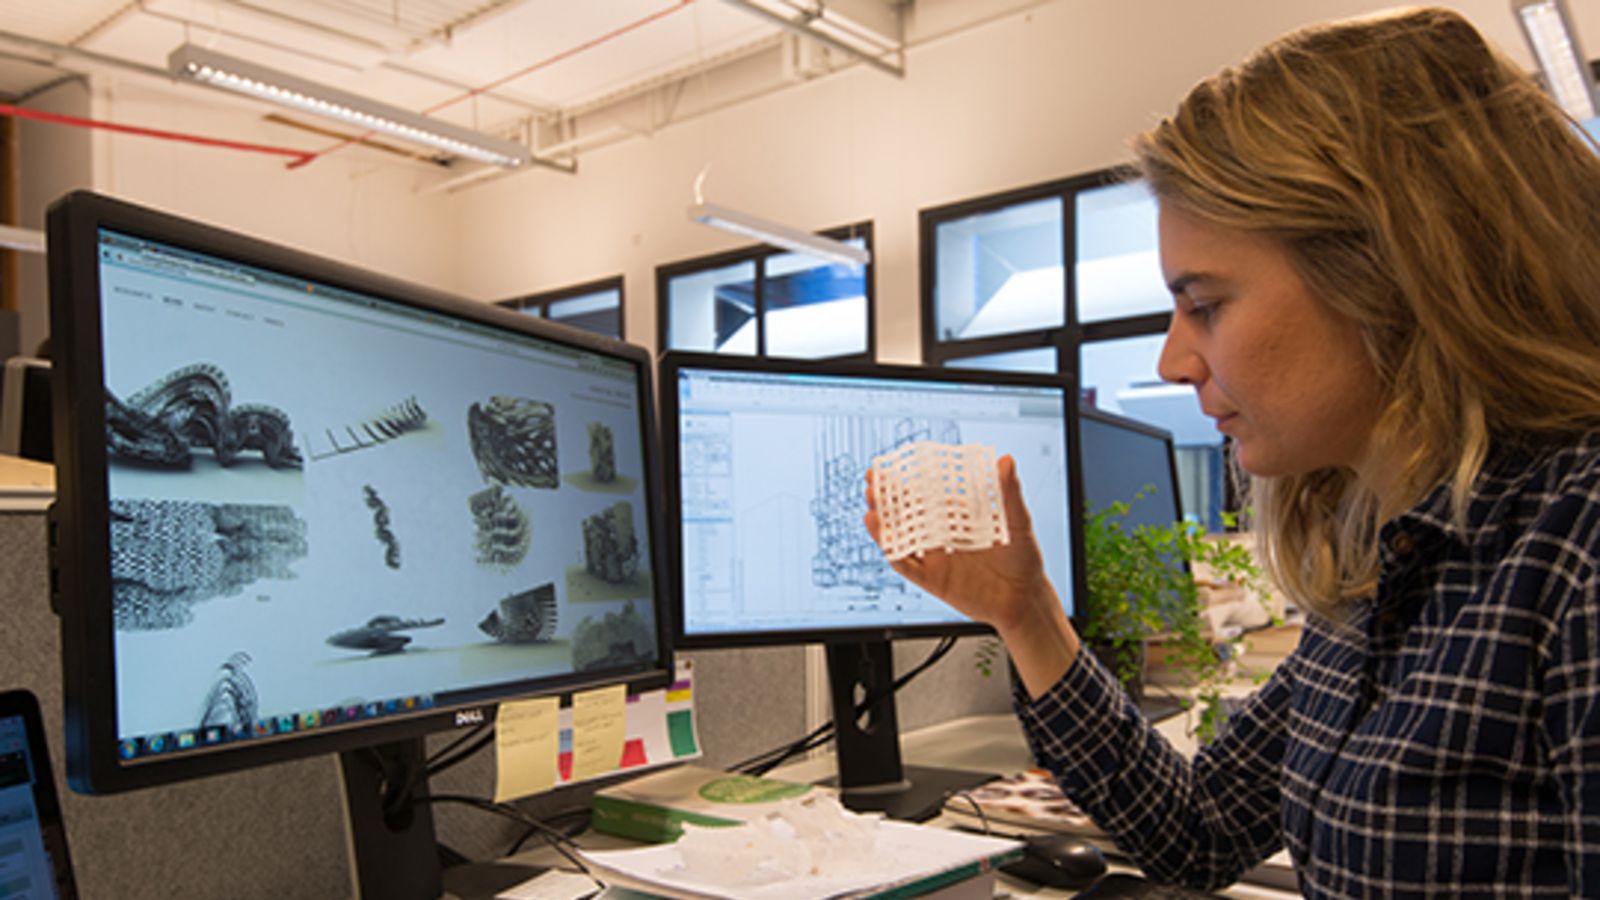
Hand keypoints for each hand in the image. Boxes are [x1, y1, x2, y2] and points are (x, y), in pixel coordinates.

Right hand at [863, 454, 1047, 634]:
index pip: (925, 494)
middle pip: (906, 514)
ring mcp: (936, 557)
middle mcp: (943, 535)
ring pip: (901, 538)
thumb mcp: (1018, 521)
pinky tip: (883, 538)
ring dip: (884, 523)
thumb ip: (1008, 492)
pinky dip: (893, 553)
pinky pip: (907, 566)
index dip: (905, 481)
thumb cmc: (1024, 559)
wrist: (1024, 600)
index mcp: (958, 517)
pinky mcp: (933, 579)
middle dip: (887, 498)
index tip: (888, 467)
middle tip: (872, 482)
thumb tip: (1007, 461)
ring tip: (872, 506)